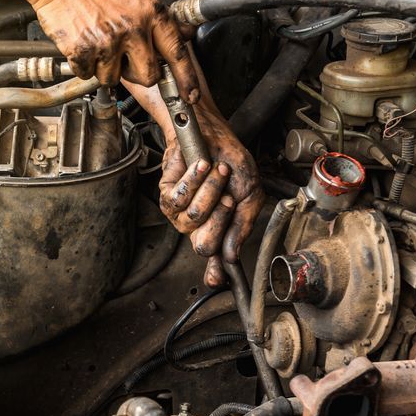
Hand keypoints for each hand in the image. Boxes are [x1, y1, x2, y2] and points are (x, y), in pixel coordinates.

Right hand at [30, 0, 198, 104]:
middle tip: (123, 61)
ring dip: (103, 68)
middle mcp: (133, 28)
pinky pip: (87, 74)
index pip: (176, 51)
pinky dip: (82, 64)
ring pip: (112, 78)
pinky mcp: (84, 51)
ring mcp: (108, 41)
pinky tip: (81, 43)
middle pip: (147, 76)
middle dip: (135, 74)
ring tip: (96, 42)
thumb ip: (159, 16)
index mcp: (151, 13)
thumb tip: (183, 33)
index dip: (185, 77)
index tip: (190, 94)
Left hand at [158, 136, 263, 286]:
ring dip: (211, 190)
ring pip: (194, 218)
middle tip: (228, 195)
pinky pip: (179, 198)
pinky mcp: (166, 196)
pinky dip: (195, 178)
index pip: (215, 257)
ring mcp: (180, 214)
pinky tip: (201, 166)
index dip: (215, 272)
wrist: (213, 134)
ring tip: (217, 172)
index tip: (216, 280)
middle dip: (222, 216)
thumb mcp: (249, 195)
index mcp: (219, 229)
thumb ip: (243, 225)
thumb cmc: (231, 162)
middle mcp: (197, 226)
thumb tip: (231, 256)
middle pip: (204, 244)